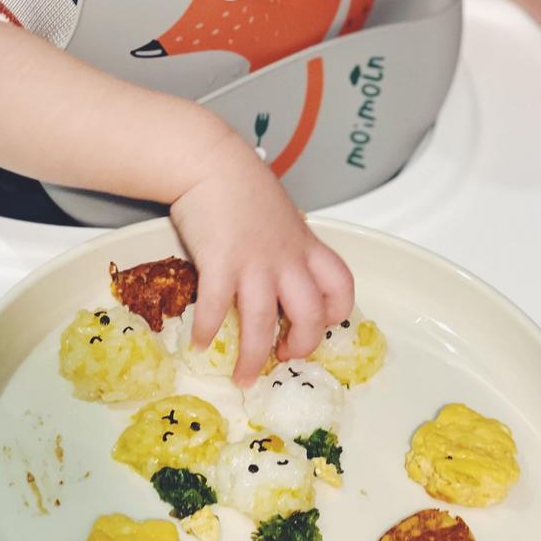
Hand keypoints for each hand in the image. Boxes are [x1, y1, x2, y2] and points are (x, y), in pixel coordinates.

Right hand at [169, 131, 354, 388]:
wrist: (210, 162)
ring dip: (254, 358)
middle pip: (310, 315)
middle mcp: (286, 259)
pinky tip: (200, 345)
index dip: (336, 312)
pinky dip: (209, 332)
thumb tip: (281, 264)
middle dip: (301, 346)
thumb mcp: (279, 213)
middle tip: (285, 357)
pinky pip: (218, 310)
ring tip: (243, 378)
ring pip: (264, 324)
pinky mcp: (220, 264)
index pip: (340, 285)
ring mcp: (254, 264)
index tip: (320, 326)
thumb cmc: (241, 183)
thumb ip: (285, 242)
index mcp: (305, 245)